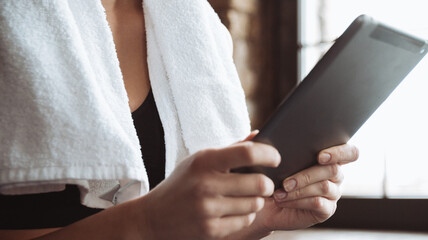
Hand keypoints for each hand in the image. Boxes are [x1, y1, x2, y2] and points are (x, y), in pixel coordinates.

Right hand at [138, 141, 279, 239]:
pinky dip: (246, 215)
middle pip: (259, 183)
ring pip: (255, 204)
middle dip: (267, 184)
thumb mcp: (200, 161)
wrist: (152, 218)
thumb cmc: (182, 184)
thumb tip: (259, 135)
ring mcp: (208, 210)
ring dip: (256, 201)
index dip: (269, 154)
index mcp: (204, 162)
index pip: (247, 153)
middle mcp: (206, 185)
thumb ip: (231, 149)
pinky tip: (234, 211)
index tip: (276, 158)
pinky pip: (246, 220)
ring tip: (245, 198)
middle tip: (264, 184)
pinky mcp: (211, 230)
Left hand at [240, 143, 358, 235]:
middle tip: (286, 180)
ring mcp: (333, 194)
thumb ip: (262, 145)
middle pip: (334, 170)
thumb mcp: (268, 158)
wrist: (264, 203)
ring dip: (299, 188)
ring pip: (324, 187)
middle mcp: (337, 175)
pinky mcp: (326, 210)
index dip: (341, 152)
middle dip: (308, 174)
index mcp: (331, 157)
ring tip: (280, 190)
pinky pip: (318, 203)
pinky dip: (298, 201)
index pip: (351, 152)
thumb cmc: (271, 176)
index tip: (320, 156)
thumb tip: (256, 134)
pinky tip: (283, 200)